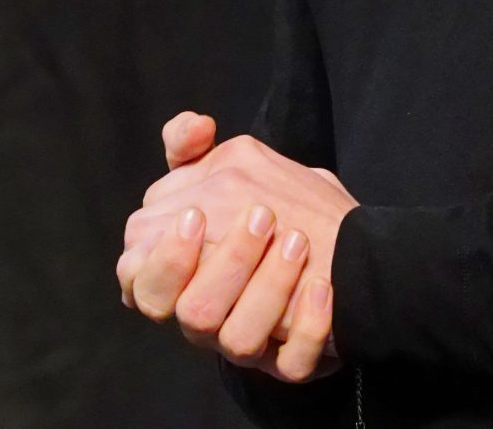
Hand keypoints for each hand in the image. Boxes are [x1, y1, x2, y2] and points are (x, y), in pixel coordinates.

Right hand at [117, 110, 352, 381]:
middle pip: (191, 314)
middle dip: (222, 266)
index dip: (164, 256)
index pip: (141, 281)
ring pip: (239, 341)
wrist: (351, 241)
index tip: (198, 214)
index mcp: (181, 275)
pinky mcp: (292, 359)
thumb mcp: (234, 166)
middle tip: (259, 217)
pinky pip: (291, 364)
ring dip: (268, 288)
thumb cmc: (277, 204)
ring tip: (296, 240)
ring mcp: (251, 342)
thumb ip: (191, 149)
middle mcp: (209, 315)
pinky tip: (320, 290)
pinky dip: (306, 328)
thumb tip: (196, 127)